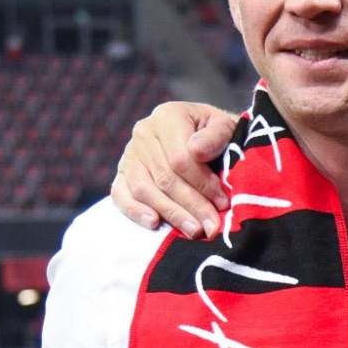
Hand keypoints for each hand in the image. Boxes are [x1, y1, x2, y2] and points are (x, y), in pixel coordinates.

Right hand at [110, 102, 238, 238]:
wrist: (204, 136)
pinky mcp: (122, 173)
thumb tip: (196, 151)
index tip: (223, 203)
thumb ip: (217, 136)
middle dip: (192, 205)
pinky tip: (154, 224)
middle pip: (165, 177)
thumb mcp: (226, 127)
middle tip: (211, 227)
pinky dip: (135, 211)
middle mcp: (144, 132)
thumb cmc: (218, 135)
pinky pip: (120, 194)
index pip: (181, 158)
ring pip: (144, 189)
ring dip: (171, 213)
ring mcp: (130, 153)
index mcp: (168, 116)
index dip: (203, 184)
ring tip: (194, 231)